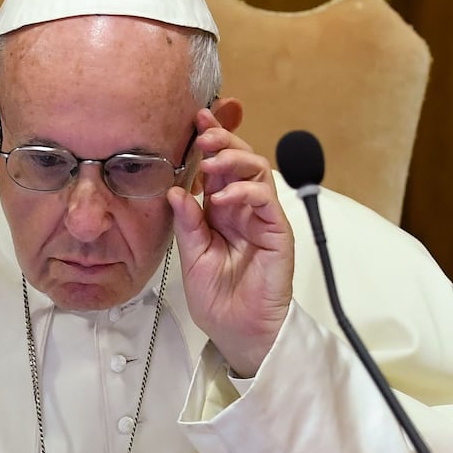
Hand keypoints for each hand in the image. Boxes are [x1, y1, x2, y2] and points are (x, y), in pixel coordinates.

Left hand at [167, 110, 293, 376]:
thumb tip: (174, 189)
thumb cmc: (218, 299)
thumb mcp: (191, 256)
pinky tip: (222, 197)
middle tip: (204, 133)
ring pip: (259, 170)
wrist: (239, 331)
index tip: (195, 121)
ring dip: (235, 158)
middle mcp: (244, 209)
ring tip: (212, 161)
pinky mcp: (277, 232)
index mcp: (222, 212)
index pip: (219, 167)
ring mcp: (263, 218)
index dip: (211, 141)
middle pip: (242, 159)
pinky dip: (244, 190)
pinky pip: (266, 199)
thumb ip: (187, 222)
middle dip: (224, 139)